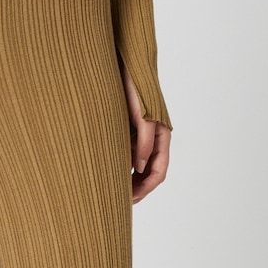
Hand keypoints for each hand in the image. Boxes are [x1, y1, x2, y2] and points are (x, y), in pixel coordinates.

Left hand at [120, 67, 170, 204]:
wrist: (123, 64)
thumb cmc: (134, 87)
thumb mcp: (140, 116)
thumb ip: (143, 142)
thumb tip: (140, 168)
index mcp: (161, 137)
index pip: (158, 172)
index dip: (145, 189)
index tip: (130, 200)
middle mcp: (152, 139)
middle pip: (148, 173)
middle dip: (136, 189)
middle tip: (117, 202)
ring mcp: (140, 135)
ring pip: (137, 165)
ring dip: (127, 179)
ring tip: (111, 191)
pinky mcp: (127, 129)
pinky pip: (126, 154)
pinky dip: (119, 165)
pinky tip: (106, 172)